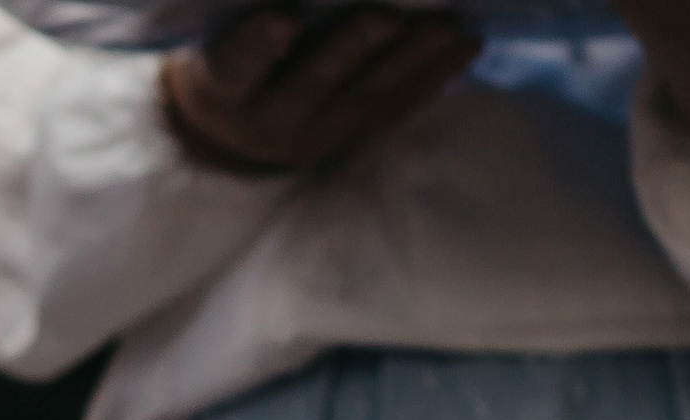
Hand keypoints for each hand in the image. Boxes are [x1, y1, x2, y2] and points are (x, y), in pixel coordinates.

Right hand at [161, 5, 480, 174]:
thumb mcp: (219, 40)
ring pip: (366, 95)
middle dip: (351, 48)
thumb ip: (251, 17)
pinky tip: (469, 40)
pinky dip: (436, 73)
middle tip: (385, 16)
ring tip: (448, 25)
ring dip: (410, 58)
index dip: (259, 44)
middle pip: (312, 84)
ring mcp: (320, 131)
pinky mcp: (358, 132)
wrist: (237, 129)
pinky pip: (400, 103)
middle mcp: (270, 121)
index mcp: (223, 91)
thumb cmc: (229, 56)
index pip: (236, 67)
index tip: (284, 17)